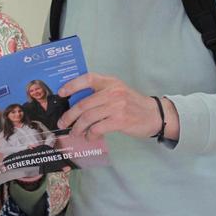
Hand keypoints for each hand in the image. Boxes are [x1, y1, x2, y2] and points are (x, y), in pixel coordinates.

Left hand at [57, 72, 173, 140]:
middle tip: (63, 122)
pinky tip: (90, 137)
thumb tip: (76, 104)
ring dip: (78, 127)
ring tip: (75, 132)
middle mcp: (113, 92)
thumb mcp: (117, 91)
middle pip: (83, 103)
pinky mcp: (120, 120)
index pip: (87, 78)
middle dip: (70, 115)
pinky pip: (98, 128)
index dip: (72, 85)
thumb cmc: (132, 104)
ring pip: (88, 117)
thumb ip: (100, 93)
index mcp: (110, 82)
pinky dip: (90, 134)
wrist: (154, 115)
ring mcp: (116, 106)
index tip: (61, 93)